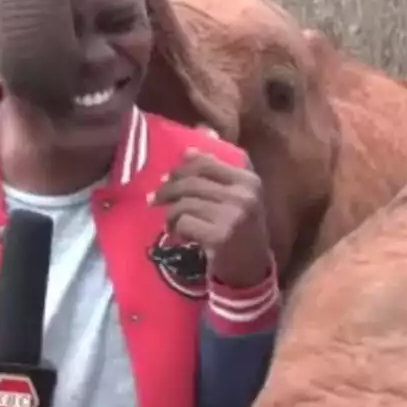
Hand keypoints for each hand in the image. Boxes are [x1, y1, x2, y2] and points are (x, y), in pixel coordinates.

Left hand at [151, 149, 271, 288]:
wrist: (251, 269)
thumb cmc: (241, 228)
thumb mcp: (239, 195)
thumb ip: (220, 167)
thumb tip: (198, 137)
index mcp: (249, 180)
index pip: (207, 163)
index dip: (182, 167)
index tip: (167, 176)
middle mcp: (243, 195)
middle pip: (191, 181)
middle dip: (168, 189)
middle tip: (155, 198)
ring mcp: (232, 216)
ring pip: (185, 202)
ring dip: (171, 213)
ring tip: (169, 222)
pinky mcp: (219, 236)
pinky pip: (184, 222)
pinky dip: (176, 228)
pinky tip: (179, 235)